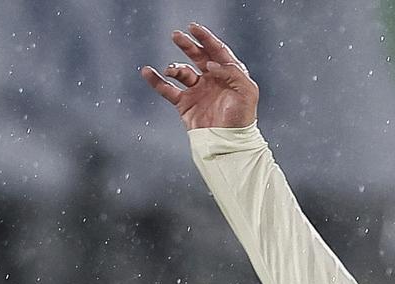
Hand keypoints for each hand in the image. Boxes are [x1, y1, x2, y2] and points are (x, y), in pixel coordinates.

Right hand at [140, 23, 257, 129]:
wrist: (229, 143)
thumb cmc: (242, 119)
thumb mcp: (247, 92)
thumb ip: (232, 72)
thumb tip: (210, 63)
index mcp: (228, 74)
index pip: (216, 51)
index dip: (206, 38)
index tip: (193, 28)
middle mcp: (212, 80)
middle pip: (198, 56)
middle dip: (187, 45)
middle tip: (176, 36)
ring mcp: (198, 91)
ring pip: (182, 71)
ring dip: (175, 67)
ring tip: (171, 70)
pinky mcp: (185, 104)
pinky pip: (167, 89)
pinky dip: (156, 81)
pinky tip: (147, 72)